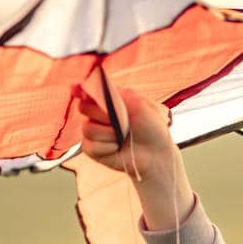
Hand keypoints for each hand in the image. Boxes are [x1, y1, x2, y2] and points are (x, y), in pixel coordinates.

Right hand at [78, 82, 195, 229]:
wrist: (158, 159)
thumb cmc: (155, 130)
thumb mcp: (143, 106)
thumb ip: (119, 94)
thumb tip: (98, 84)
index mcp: (111, 100)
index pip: (88, 88)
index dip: (89, 90)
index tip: (96, 92)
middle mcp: (100, 115)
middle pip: (84, 106)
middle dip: (104, 113)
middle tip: (123, 121)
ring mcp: (96, 133)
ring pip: (87, 128)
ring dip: (109, 134)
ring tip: (125, 139)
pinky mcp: (94, 151)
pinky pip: (89, 146)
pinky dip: (106, 149)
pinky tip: (118, 150)